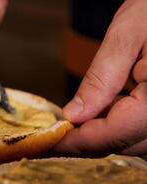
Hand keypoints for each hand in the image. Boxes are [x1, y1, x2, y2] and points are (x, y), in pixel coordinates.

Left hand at [54, 0, 146, 155]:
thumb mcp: (126, 37)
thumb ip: (101, 80)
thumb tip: (73, 114)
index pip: (112, 134)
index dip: (75, 142)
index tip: (48, 141)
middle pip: (122, 142)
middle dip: (85, 141)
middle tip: (55, 132)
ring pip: (131, 139)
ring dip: (100, 135)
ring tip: (72, 122)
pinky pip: (140, 127)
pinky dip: (116, 124)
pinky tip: (100, 110)